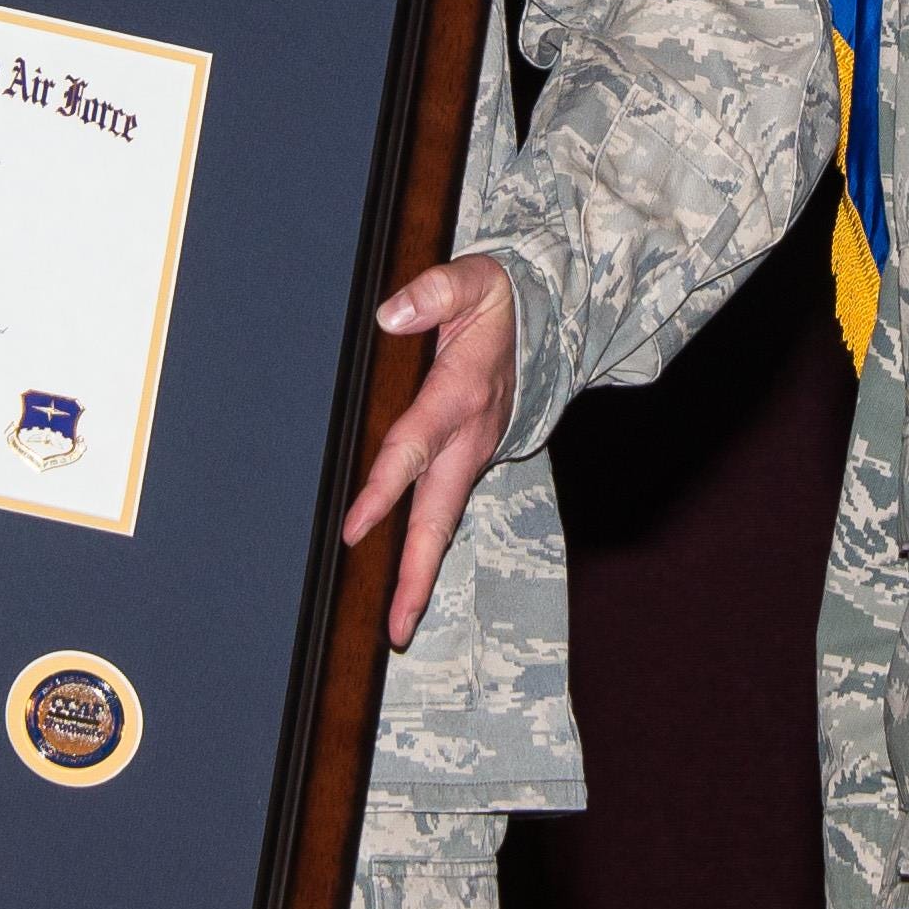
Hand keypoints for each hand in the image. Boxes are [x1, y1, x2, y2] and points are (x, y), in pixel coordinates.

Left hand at [333, 252, 515, 645]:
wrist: (552, 324)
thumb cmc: (501, 303)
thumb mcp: (474, 281)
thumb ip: (434, 292)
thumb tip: (389, 316)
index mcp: (460, 395)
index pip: (414, 447)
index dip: (384, 489)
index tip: (355, 529)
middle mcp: (470, 438)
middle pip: (440, 515)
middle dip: (419, 572)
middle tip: (398, 627)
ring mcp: (474, 455)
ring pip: (445, 520)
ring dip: (423, 572)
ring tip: (399, 624)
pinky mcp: (471, 461)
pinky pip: (446, 508)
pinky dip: (429, 548)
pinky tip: (409, 580)